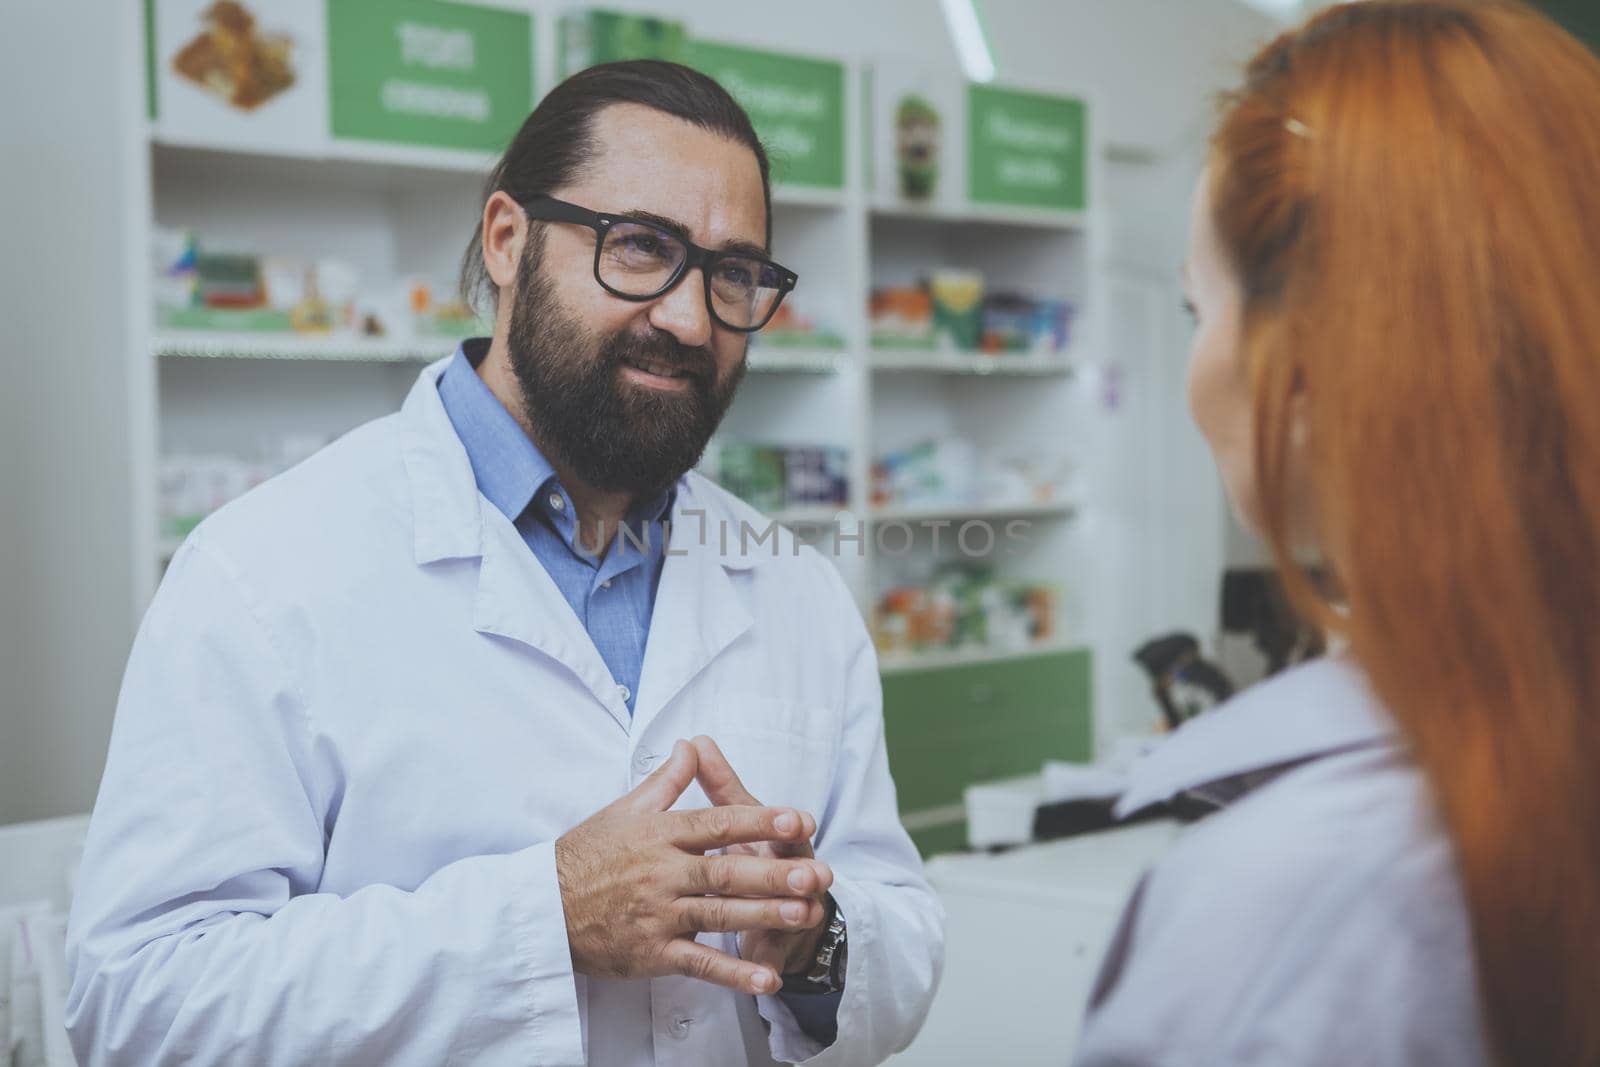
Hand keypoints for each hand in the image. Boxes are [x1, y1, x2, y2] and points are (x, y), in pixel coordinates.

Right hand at [554, 740, 829, 995]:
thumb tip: (693, 745)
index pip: (717, 823)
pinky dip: (733, 973)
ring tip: (806, 914)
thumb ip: (667, 782)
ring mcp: (657, 915)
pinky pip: (698, 963)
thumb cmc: (586, 855)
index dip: (759, 821)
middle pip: (725, 871)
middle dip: (773, 873)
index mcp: (659, 834)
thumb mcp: (624, 809)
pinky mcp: (651, 953)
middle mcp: (661, 873)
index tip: (799, 819)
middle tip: (816, 874)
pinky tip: (766, 979)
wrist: (541, 907)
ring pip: (719, 914)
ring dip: (764, 916)